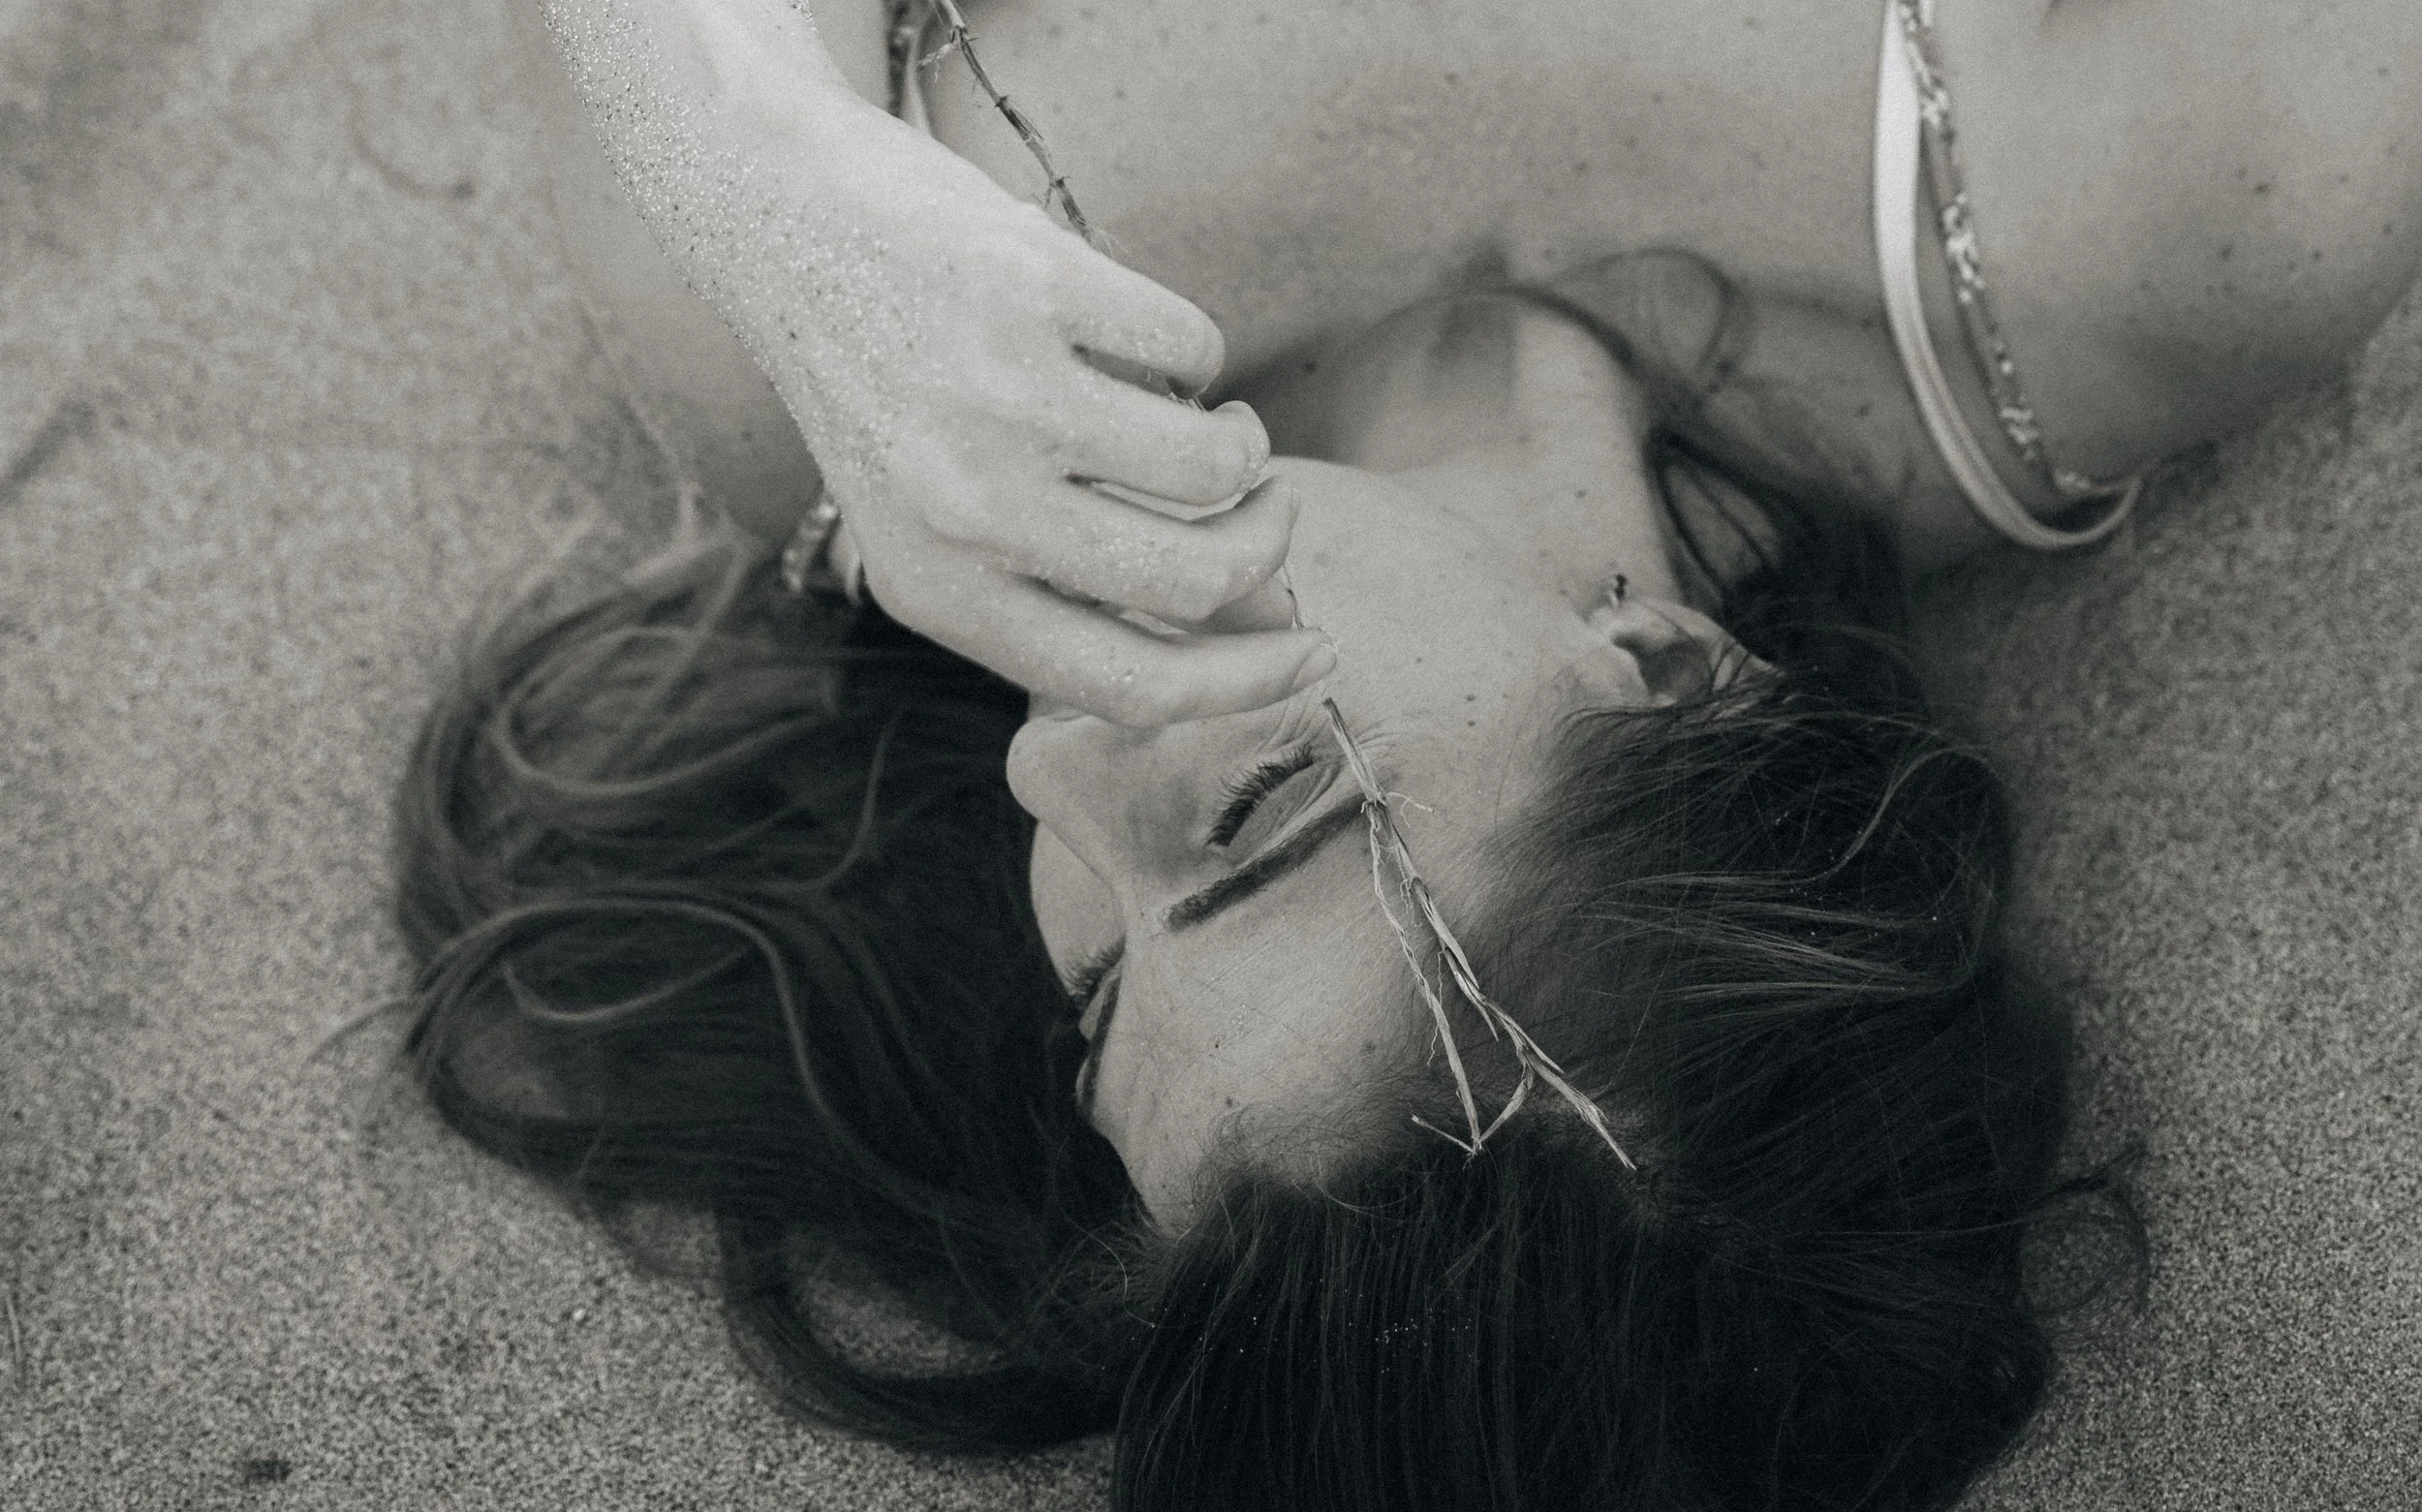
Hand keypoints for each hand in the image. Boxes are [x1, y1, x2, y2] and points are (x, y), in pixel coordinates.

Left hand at [546, 0, 1328, 723]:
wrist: (783, 224)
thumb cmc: (884, 387)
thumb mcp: (932, 523)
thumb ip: (1056, 588)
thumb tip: (1244, 627)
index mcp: (938, 593)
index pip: (1128, 687)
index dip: (1246, 687)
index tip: (1314, 654)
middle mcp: (966, 510)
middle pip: (1196, 578)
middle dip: (1268, 543)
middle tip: (1268, 504)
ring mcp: (1000, 399)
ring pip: (1213, 464)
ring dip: (1244, 444)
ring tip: (1215, 420)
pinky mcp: (1033, 291)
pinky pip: (1191, 346)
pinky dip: (1193, 348)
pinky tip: (1137, 338)